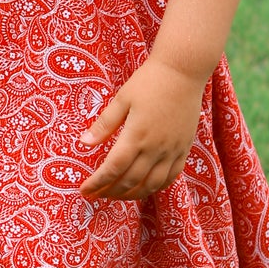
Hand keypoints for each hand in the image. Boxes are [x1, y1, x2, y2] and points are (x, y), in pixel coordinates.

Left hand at [79, 57, 204, 200]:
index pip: (112, 169)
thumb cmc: (148, 82)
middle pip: (130, 181)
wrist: (183, 72)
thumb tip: (84, 143)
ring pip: (151, 185)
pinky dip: (156, 187)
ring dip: (132, 195)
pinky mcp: (184, 148)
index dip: (97, 183)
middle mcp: (155, 148)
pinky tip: (144, 188)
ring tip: (116, 195)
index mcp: (136, 135)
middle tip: (96, 195)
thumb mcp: (121, 100)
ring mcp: (172, 150)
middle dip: (110, 192)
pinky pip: (171, 177)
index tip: (84, 190)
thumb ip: (104, 124)